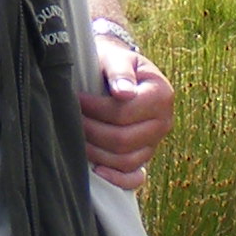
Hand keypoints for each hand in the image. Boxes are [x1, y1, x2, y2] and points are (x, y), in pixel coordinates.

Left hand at [79, 37, 173, 190]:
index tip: (76, 98)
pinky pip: (134, 177)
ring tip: (76, 135)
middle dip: (91, 130)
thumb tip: (123, 92)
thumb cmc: (114, 62)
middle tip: (71, 118)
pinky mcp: (145, 156)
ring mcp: (155, 142)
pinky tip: (96, 170)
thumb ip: (119, 71)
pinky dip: (116, 178)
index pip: (124, 113)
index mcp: (161, 95)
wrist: (119, 73)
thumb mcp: (116, 57)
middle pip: (123, 139)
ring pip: (125, 160)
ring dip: (95, 152)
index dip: (95, 109)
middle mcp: (163, 122)